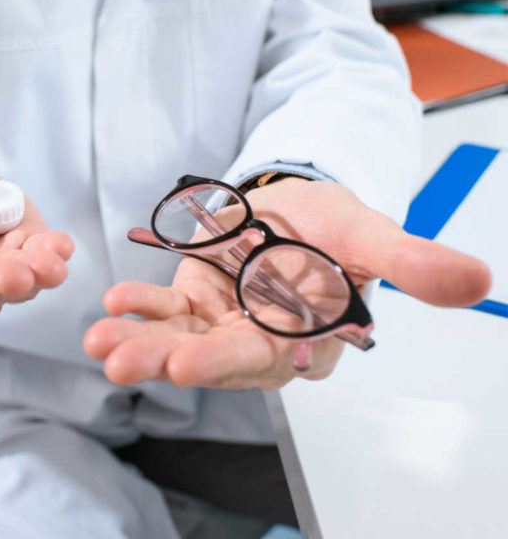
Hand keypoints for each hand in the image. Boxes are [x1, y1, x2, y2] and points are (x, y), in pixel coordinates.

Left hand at [84, 178, 491, 390]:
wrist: (304, 206)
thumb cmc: (338, 227)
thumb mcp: (372, 234)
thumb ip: (412, 262)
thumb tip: (475, 281)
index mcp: (309, 339)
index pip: (269, 359)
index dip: (230, 361)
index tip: (189, 364)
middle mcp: (262, 342)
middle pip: (213, 358)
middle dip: (166, 361)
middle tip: (119, 362)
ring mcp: (225, 323)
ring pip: (181, 340)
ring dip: (139, 342)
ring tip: (100, 341)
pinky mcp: (197, 302)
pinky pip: (166, 311)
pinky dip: (139, 308)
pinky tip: (113, 304)